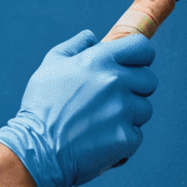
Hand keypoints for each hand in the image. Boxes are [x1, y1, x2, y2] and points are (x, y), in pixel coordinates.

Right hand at [0, 30, 156, 186]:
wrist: (37, 149)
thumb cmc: (41, 107)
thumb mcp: (50, 66)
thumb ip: (74, 46)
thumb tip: (92, 38)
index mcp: (99, 60)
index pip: (142, 48)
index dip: (140, 58)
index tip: (133, 67)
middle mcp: (115, 82)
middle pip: (149, 80)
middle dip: (135, 89)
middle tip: (110, 101)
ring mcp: (123, 110)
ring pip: (144, 109)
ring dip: (128, 116)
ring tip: (100, 123)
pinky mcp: (126, 137)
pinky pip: (136, 135)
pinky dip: (122, 139)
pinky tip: (99, 140)